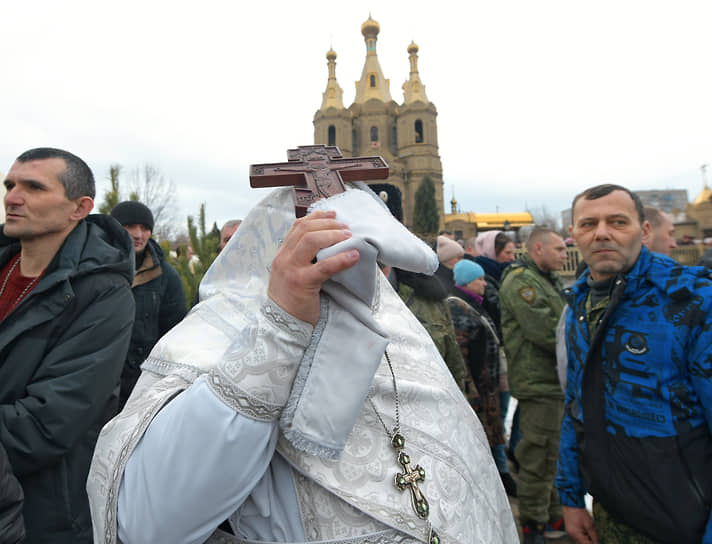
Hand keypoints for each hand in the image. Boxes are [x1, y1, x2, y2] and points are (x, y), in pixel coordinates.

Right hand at [267, 210, 357, 324]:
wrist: (282, 324)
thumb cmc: (292, 300)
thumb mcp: (293, 274)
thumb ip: (303, 259)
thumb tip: (327, 245)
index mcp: (282, 254)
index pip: (297, 226)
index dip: (316, 216)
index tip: (332, 213)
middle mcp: (284, 258)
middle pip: (305, 229)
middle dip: (328, 223)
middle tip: (346, 226)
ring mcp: (291, 270)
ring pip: (311, 241)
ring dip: (333, 235)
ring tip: (349, 236)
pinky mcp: (301, 283)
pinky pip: (323, 266)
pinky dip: (341, 258)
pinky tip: (353, 256)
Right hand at [563, 505, 597, 543]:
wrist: (571, 504)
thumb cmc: (579, 512)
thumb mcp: (590, 525)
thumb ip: (594, 536)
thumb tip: (597, 543)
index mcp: (576, 534)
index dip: (593, 543)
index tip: (596, 541)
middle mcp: (571, 535)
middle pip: (583, 543)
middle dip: (589, 540)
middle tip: (592, 533)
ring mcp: (570, 532)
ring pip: (580, 539)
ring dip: (586, 537)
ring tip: (588, 528)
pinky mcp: (569, 529)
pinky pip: (577, 535)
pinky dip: (582, 533)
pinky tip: (584, 527)